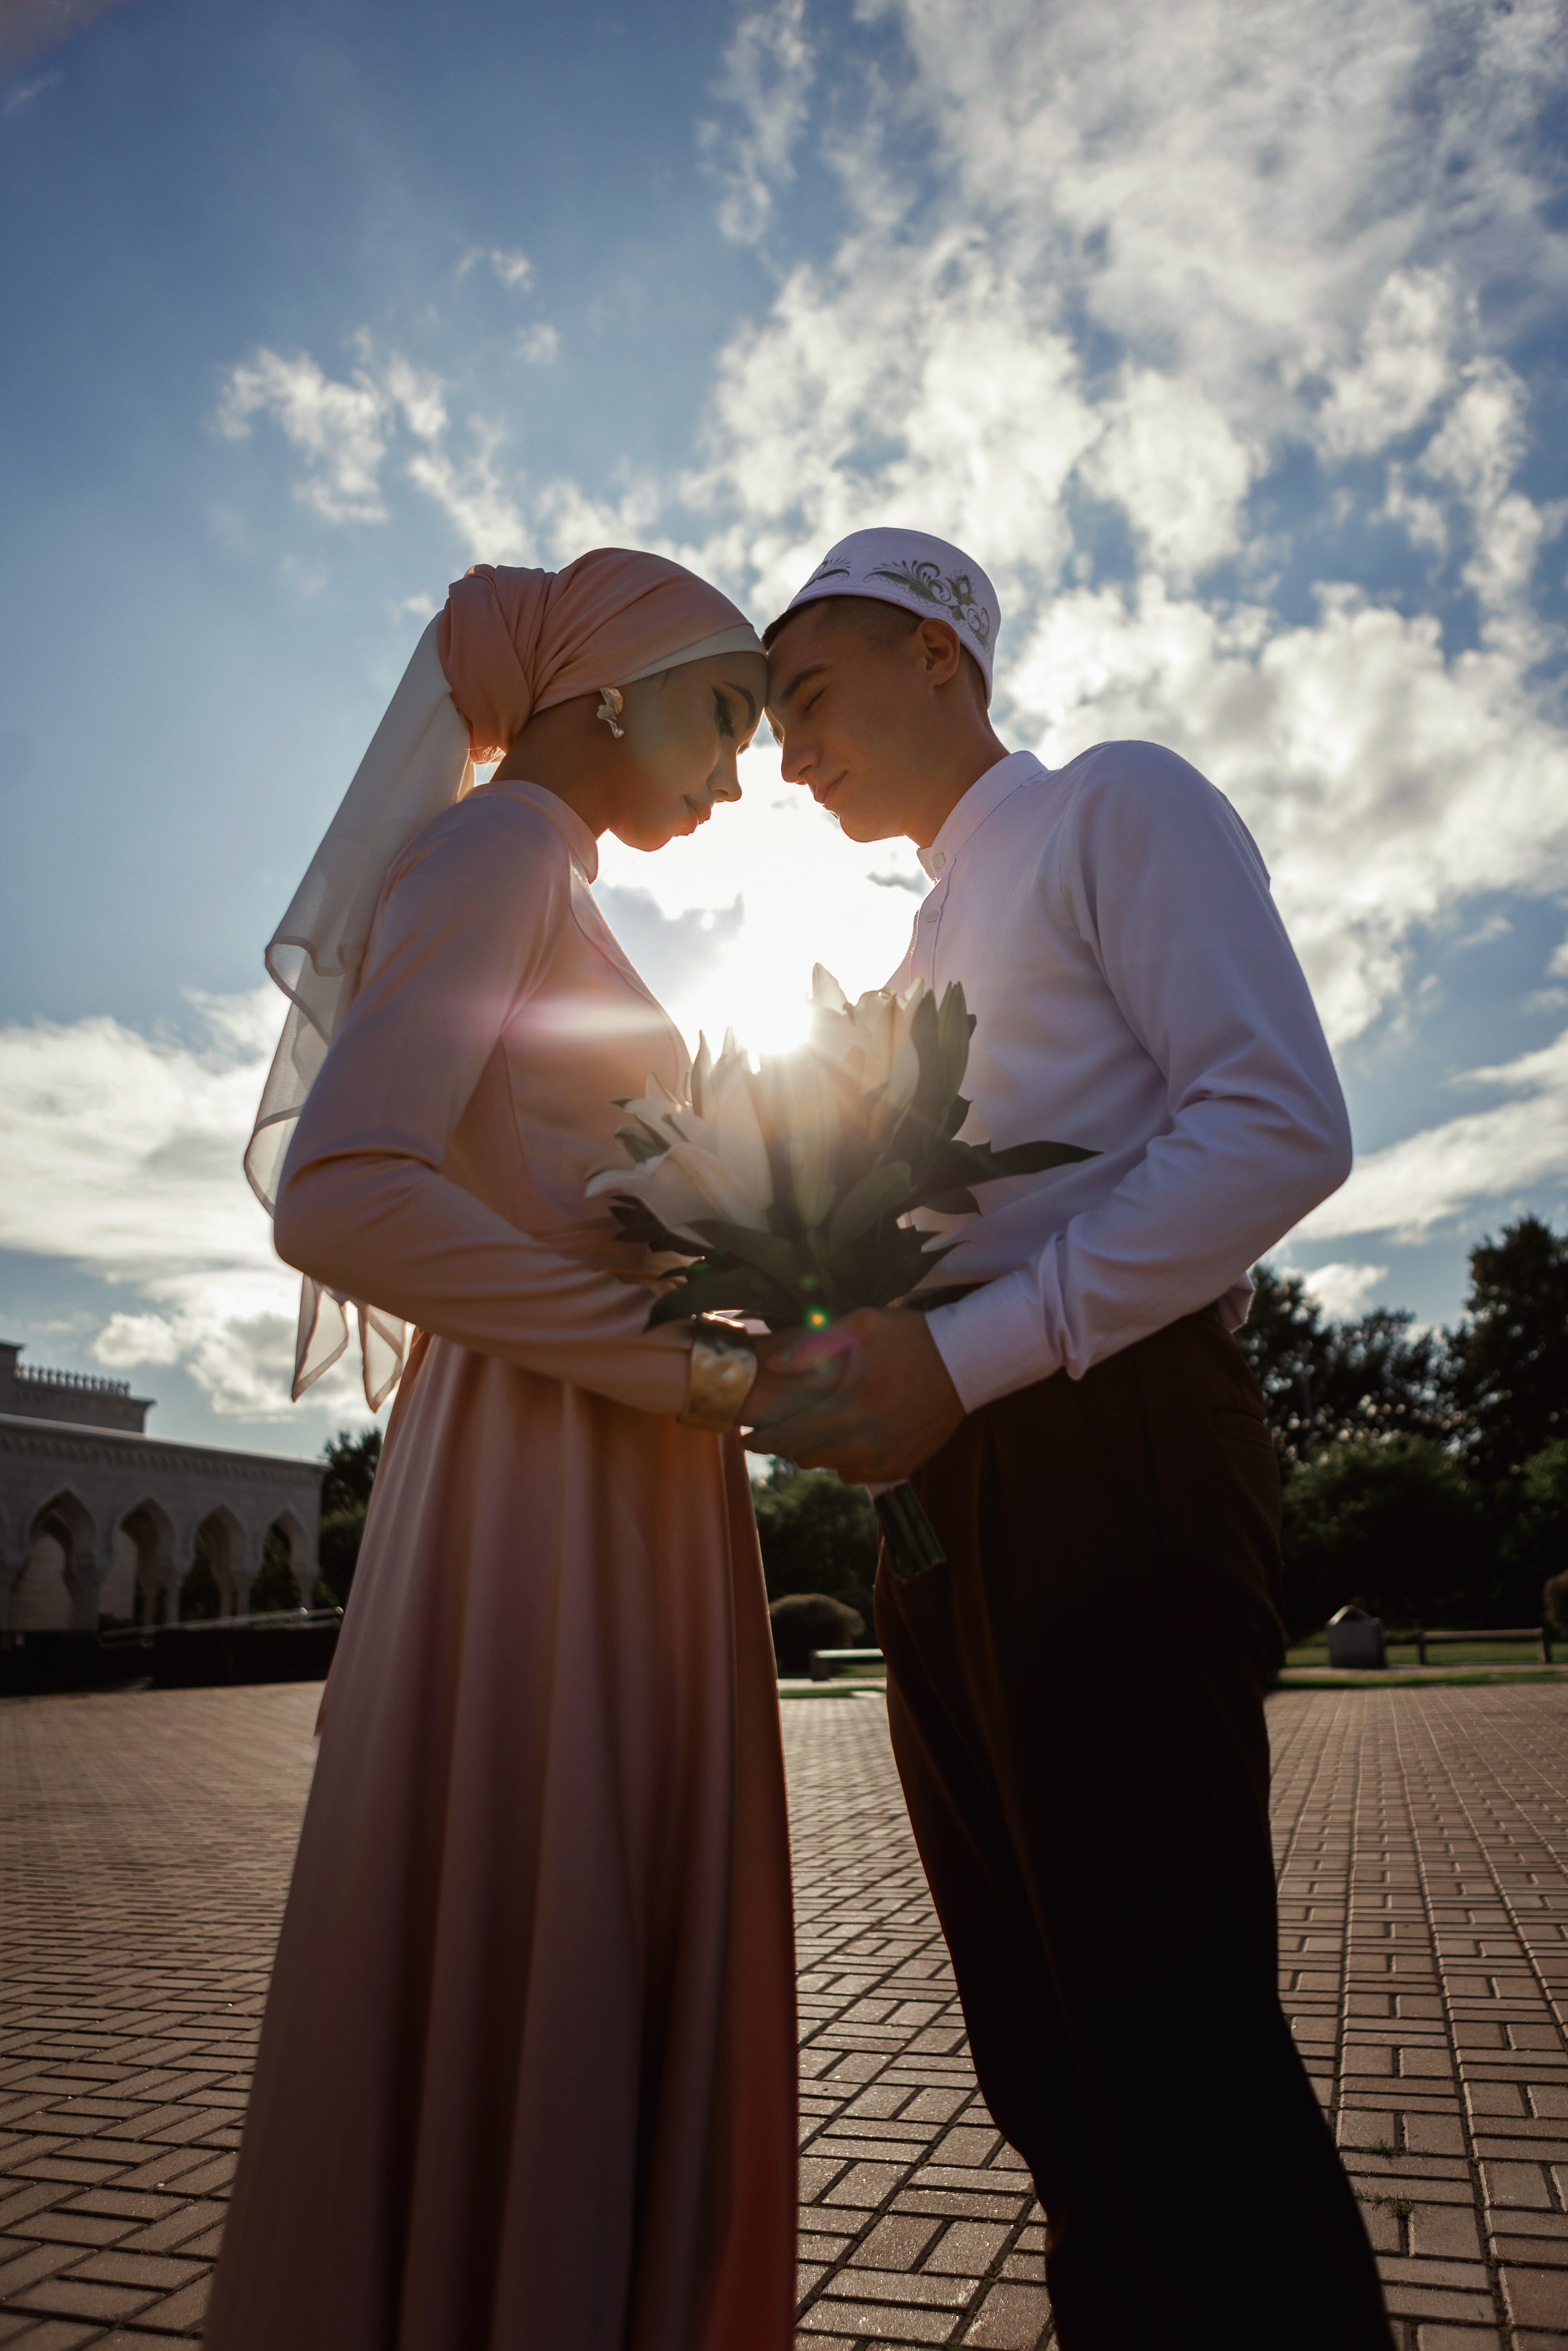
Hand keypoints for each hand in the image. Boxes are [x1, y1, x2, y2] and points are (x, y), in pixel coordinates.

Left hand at [744, 1307, 964, 1481]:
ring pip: (829, 1467)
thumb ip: (813, 1345)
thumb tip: (773, 1366)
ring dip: (812, 1452)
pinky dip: (842, 1461)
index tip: (744, 1437)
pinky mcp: (900, 1467)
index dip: (761, 1440)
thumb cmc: (909, 1337)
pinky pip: (854, 1475)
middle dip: (784, 1445)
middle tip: (771, 1433)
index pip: (790, 1436)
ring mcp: (885, 1458)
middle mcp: (866, 1441)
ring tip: (808, 1430)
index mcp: (851, 1406)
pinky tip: (844, 1438)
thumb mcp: (860, 1325)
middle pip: (805, 1456)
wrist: (965, 1362)